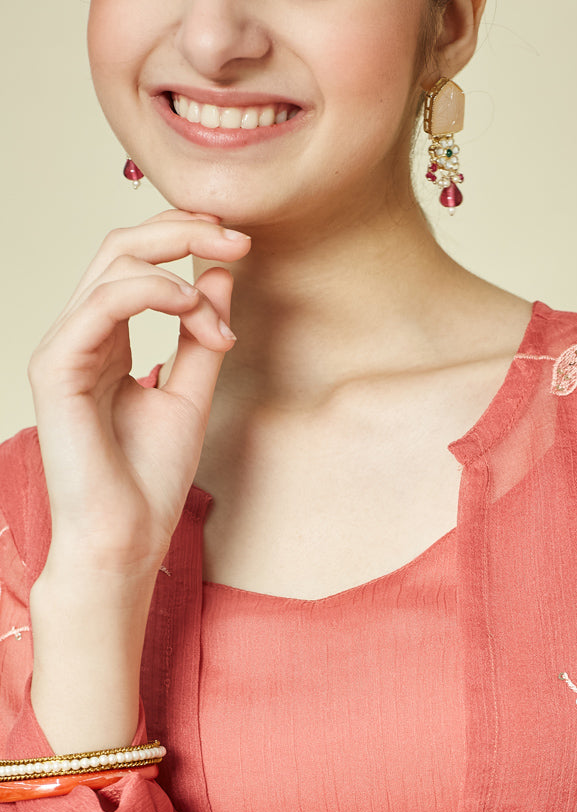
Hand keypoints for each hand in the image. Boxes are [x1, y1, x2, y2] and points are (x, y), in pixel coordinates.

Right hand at [28, 210, 250, 577]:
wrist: (125, 538)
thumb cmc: (150, 481)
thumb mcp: (192, 396)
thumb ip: (203, 337)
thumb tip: (222, 274)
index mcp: (107, 340)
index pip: (138, 262)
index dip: (187, 240)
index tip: (243, 246)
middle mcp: (81, 335)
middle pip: (121, 246)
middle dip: (185, 231)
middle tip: (240, 239)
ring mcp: (64, 348)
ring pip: (112, 263)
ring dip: (180, 273)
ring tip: (216, 313)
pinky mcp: (57, 368)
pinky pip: (101, 303)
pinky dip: (152, 292)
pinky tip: (191, 307)